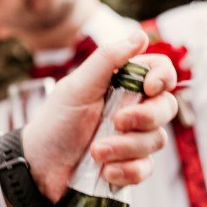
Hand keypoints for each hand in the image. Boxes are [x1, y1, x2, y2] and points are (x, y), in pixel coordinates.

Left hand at [22, 31, 177, 200]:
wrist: (39, 166)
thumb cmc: (56, 121)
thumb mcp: (78, 86)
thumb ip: (108, 59)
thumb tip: (141, 35)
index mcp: (123, 83)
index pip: (161, 71)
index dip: (164, 77)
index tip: (148, 88)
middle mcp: (134, 108)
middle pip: (167, 107)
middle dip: (144, 117)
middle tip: (116, 122)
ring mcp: (134, 138)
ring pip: (157, 140)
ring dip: (125, 147)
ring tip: (95, 151)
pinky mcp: (131, 166)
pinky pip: (146, 168)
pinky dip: (126, 171)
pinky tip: (105, 171)